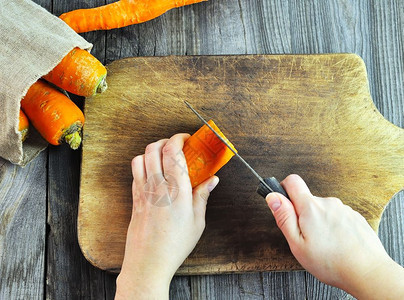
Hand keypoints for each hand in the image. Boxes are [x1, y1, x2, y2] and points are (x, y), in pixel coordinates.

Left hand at [115, 133, 218, 299]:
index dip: (179, 139)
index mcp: (176, 190)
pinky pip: (135, 172)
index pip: (172, 152)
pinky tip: (154, 172)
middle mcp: (157, 186)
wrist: (148, 262)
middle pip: (154, 148)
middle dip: (165, 140)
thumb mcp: (197, 221)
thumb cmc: (175, 244)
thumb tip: (212, 180)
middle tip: (177, 145)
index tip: (187, 138)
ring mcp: (143, 191)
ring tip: (164, 156)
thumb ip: (202, 195)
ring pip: (141, 157)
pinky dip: (143, 164)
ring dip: (152, 150)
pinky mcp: (135, 198)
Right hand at [266, 174, 403, 298]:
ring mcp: (344, 209)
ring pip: (323, 210)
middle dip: (302, 215)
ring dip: (319, 222)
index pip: (292, 181)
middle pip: (307, 200)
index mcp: (310, 207)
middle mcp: (328, 203)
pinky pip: (337, 217)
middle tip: (306, 238)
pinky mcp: (355, 217)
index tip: (284, 205)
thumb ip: (283, 217)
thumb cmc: (331, 262)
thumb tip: (272, 196)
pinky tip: (337, 244)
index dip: (284, 189)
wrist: (367, 272)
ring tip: (325, 245)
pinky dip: (334, 228)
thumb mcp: (297, 243)